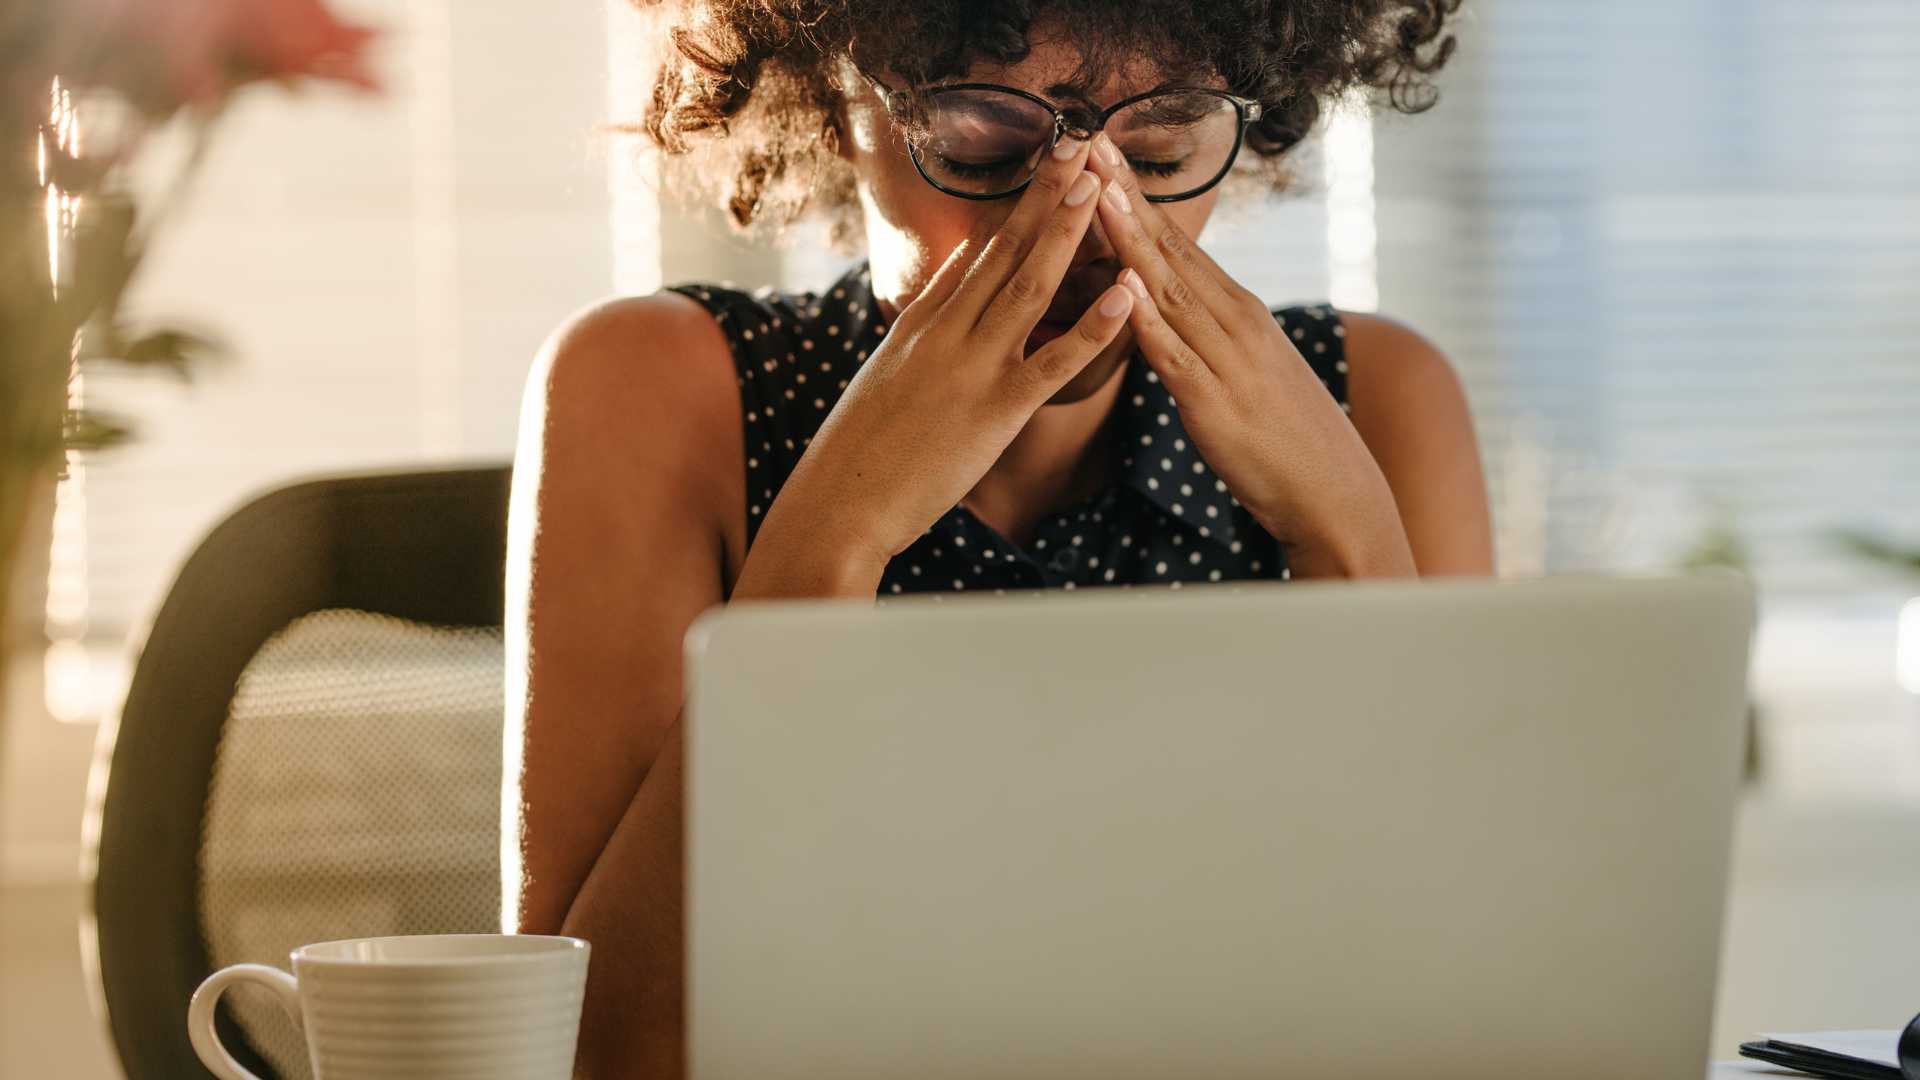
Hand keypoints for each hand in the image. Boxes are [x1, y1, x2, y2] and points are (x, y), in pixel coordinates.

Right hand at [744, 133, 1136, 586]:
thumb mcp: (887, 373)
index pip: (978, 253)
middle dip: (1046, 196)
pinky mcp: (996, 410)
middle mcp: (947, 332)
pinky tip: (1127, 295)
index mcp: (922, 323)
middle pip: (1005, 251)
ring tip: (1098, 188)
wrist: (839, 502)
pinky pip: (1055, 362)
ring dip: (1067, 234)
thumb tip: (956, 270)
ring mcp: (972, 367)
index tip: (1048, 164)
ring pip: (1029, 287)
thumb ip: (923, 321)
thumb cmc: (860, 451)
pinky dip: (1094, 327)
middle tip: (1081, 146)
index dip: (1017, 206)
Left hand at [1082, 132, 1413, 572]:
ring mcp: (1227, 359)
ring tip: (1096, 193)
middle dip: (1124, 195)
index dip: (1135, 196)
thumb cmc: (1285, 437)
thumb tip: (1168, 307)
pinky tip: (1123, 290)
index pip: (1177, 243)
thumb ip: (1207, 334)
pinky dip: (1148, 321)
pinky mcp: (1215, 404)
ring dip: (1130, 239)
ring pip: (1168, 290)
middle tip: (1087, 141)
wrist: (1334, 493)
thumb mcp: (1246, 369)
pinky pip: (1176, 356)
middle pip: (1169, 249)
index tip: (1101, 151)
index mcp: (1238, 311)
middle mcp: (1235, 322)